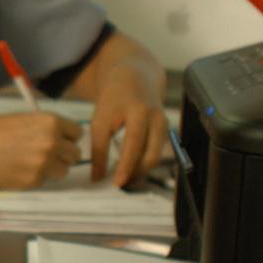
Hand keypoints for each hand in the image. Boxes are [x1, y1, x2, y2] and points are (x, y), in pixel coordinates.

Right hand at [0, 111, 82, 188]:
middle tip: (47, 155)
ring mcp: (44, 164)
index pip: (77, 133)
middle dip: (63, 155)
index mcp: (50, 123)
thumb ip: (44, 128)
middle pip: (74, 154)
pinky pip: (44, 181)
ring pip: (63, 171)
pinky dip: (35, 177)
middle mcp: (52, 143)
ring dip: (52, 169)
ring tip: (32, 164)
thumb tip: (60, 138)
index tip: (60, 141)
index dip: (68, 138)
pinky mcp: (33, 181)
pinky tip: (19, 170)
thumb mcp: (22, 118)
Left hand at [85, 63, 166, 186]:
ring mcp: (164, 125)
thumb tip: (97, 178)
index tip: (115, 184)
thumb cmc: (114, 98)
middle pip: (151, 155)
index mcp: (139, 111)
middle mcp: (156, 119)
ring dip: (140, 172)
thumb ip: (98, 148)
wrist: (135, 77)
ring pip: (155, 157)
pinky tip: (130, 170)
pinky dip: (143, 164)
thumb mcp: (100, 119)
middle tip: (119, 185)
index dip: (125, 167)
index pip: (133, 145)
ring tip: (122, 179)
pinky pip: (156, 153)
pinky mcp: (165, 131)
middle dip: (135, 173)